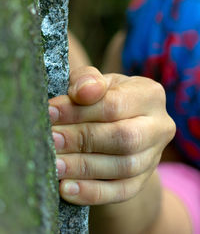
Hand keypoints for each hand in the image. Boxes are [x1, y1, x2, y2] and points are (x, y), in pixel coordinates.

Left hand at [49, 66, 175, 205]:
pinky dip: (92, 192)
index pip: (114, 105)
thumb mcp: (95, 83)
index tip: (51, 113)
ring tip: (55, 164)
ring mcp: (154, 156)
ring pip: (123, 167)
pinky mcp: (143, 179)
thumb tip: (83, 92)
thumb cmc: (102, 100)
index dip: (80, 111)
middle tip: (51, 140)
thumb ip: (87, 79)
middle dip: (83, 140)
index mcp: (150, 95)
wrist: (117, 125)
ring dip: (84, 167)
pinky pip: (122, 191)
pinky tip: (66, 188)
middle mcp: (160, 126)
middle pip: (124, 138)